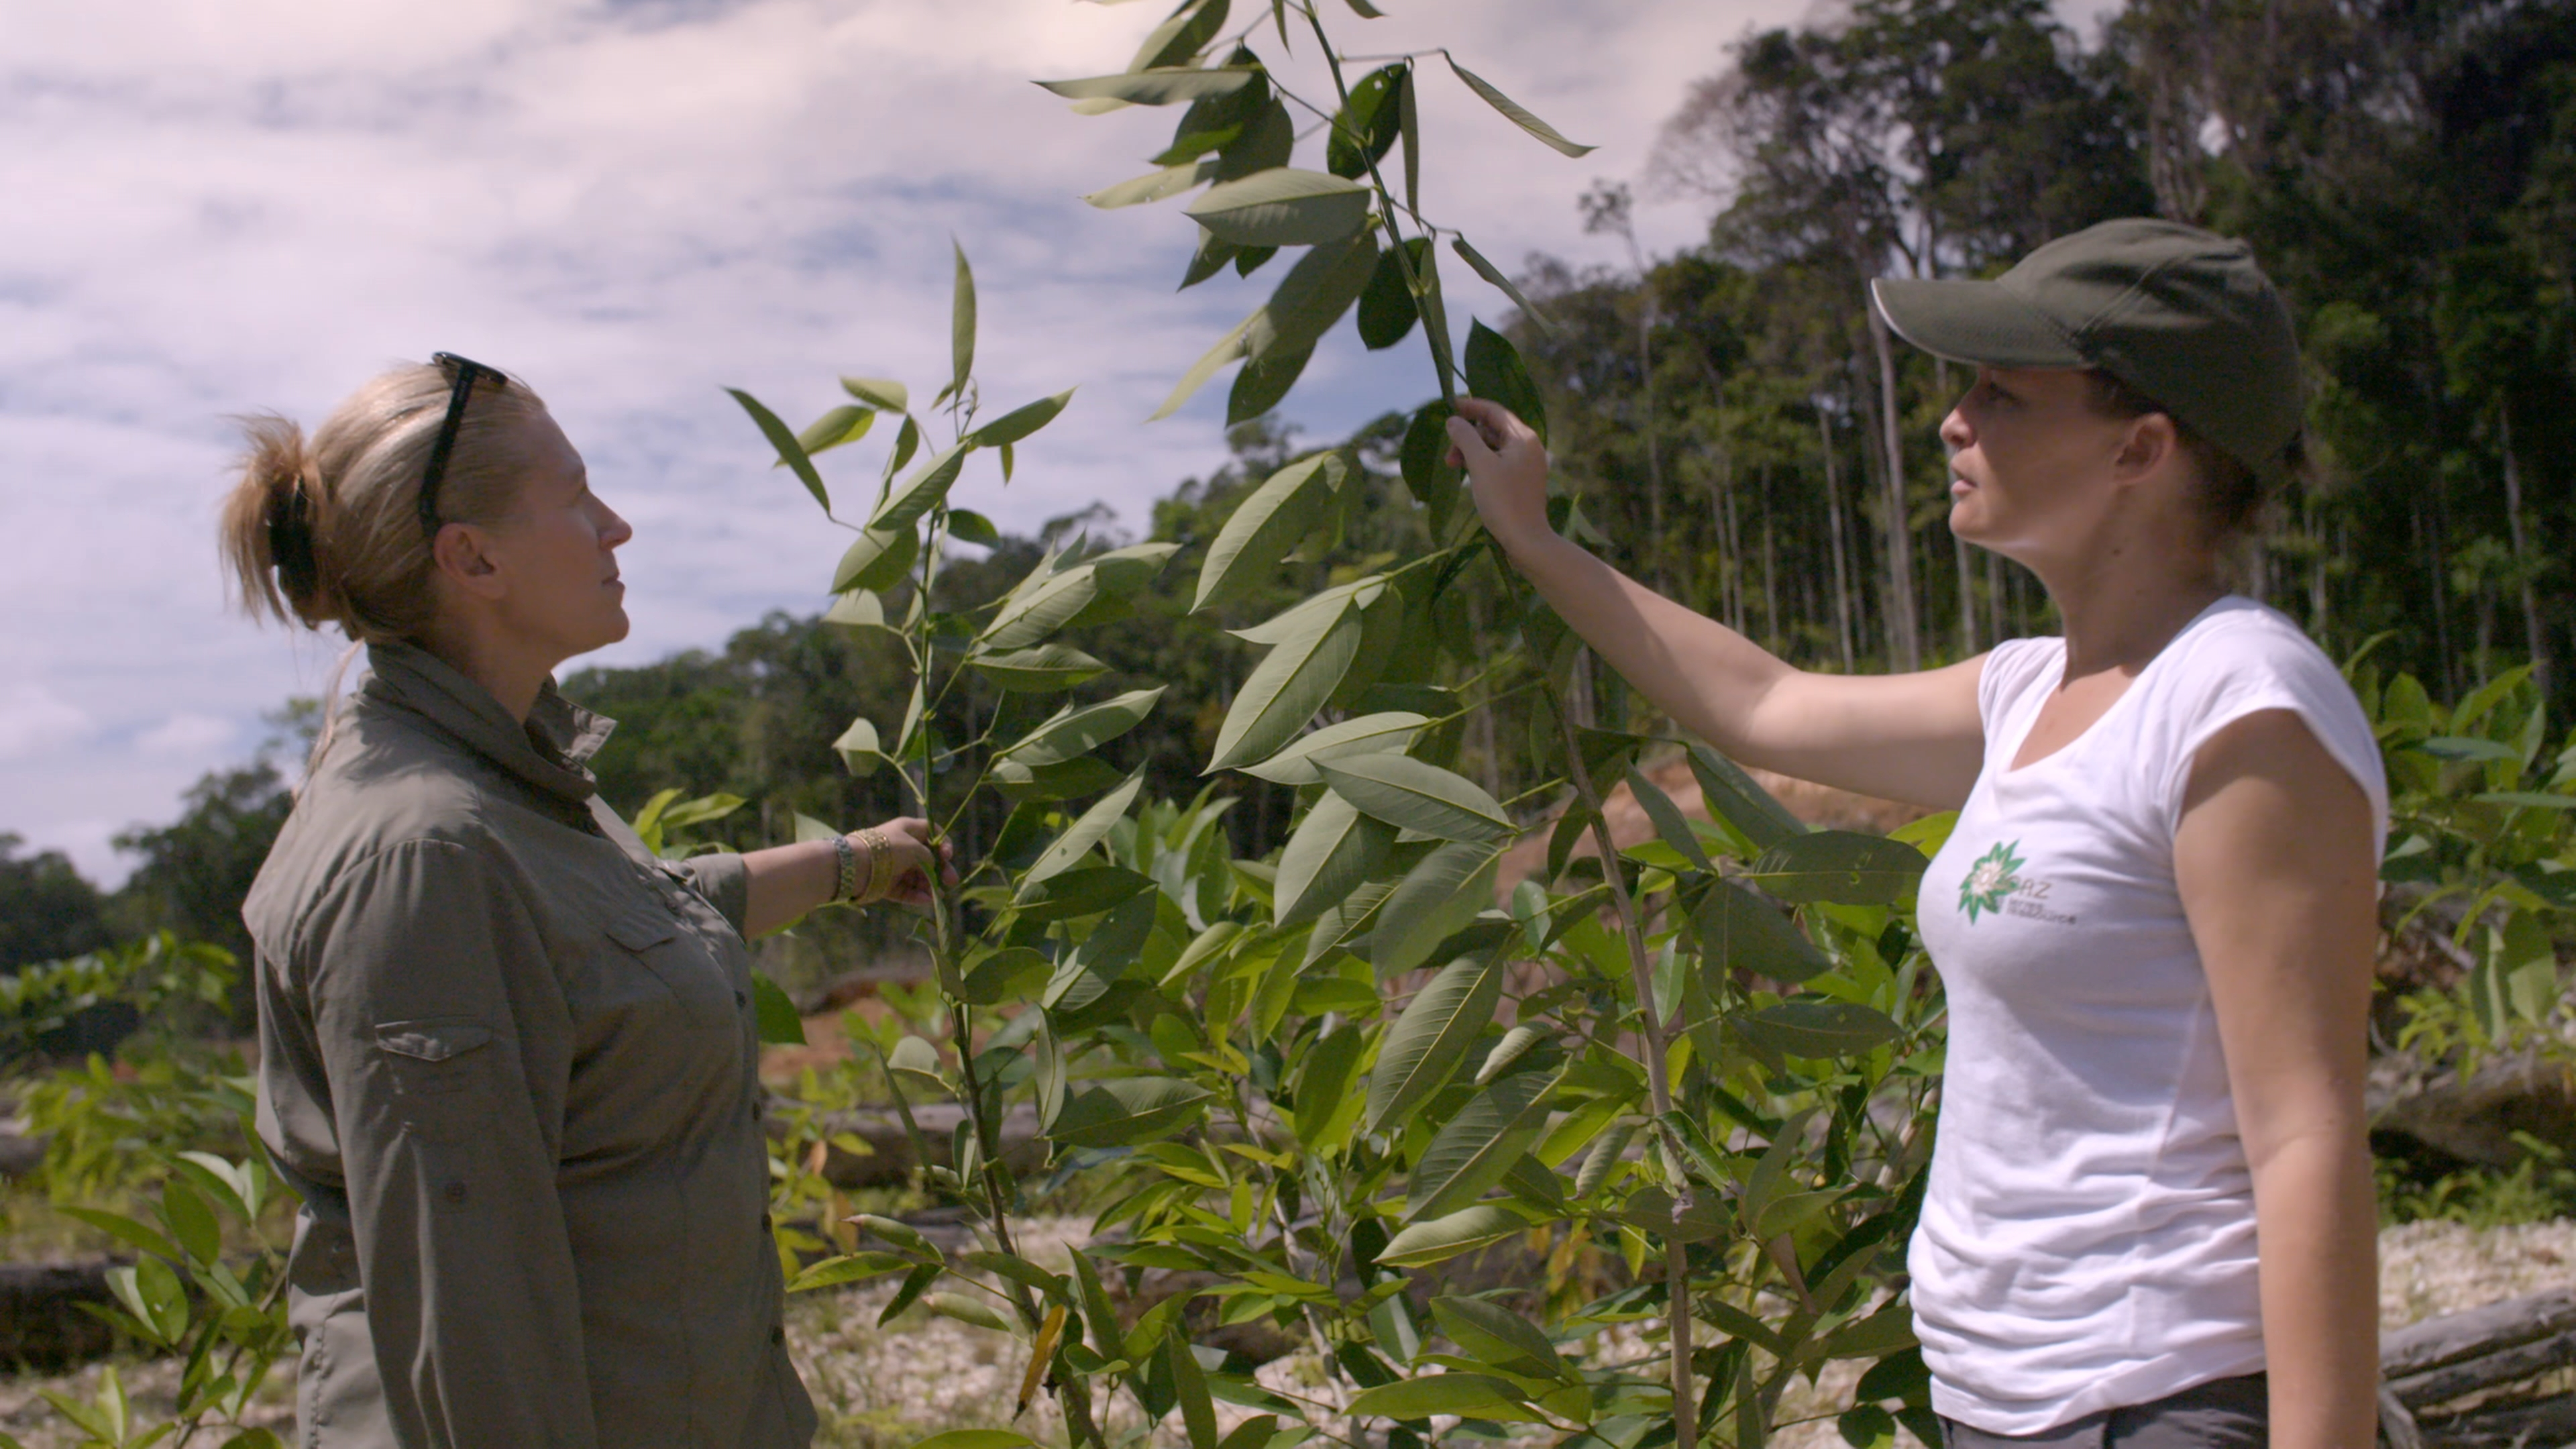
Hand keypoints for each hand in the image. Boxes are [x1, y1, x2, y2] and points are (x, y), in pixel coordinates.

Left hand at [850, 817, 955, 908]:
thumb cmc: (890, 849)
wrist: (859, 864)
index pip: (932, 833)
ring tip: (937, 896)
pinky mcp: (888, 883)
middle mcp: (903, 846)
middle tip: (951, 882)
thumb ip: (930, 857)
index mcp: (908, 830)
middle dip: (941, 871)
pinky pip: (906, 890)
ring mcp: (895, 866)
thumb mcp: (916, 848)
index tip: (948, 856)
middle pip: (928, 859)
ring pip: (918, 877)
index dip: (944, 844)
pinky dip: (916, 895)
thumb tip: (932, 867)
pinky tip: (926, 900)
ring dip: (930, 886)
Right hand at [1445, 396, 1552, 553]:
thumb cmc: (1503, 500)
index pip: (1494, 411)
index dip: (1471, 406)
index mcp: (1523, 437)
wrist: (1526, 540)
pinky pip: (1499, 462)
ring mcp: (1527, 464)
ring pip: (1494, 447)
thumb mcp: (1480, 465)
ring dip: (1472, 451)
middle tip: (1448, 455)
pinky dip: (1482, 464)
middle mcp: (1529, 446)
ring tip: (1453, 467)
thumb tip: (1453, 420)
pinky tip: (1469, 476)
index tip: (1449, 406)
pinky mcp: (1522, 480)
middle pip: (1493, 429)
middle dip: (1468, 436)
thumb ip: (1465, 438)